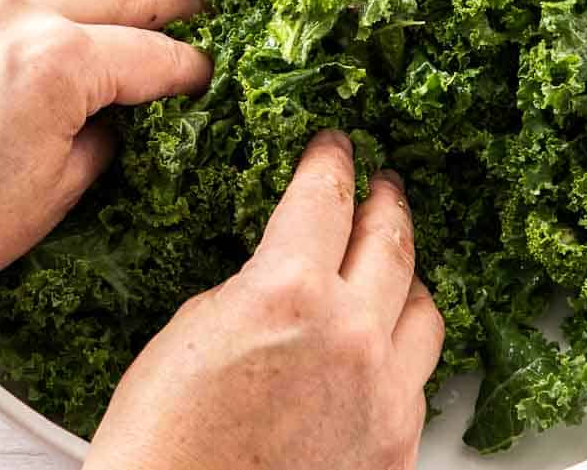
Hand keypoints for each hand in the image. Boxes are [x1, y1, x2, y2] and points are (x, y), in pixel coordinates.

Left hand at [0, 0, 209, 415]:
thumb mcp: (53, 195)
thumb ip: (100, 139)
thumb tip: (112, 119)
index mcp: (60, 63)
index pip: (152, 56)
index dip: (189, 68)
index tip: (205, 76)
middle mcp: (13, 17)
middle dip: (164, 4)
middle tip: (195, 9)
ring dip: (97, 0)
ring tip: (125, 12)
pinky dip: (30, 15)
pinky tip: (39, 36)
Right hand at [84, 130, 445, 469]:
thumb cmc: (162, 444)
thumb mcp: (194, 331)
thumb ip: (256, 289)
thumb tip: (284, 278)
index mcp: (291, 291)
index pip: (325, 196)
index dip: (332, 160)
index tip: (337, 146)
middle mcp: (352, 335)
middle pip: (391, 240)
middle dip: (385, 201)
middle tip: (382, 184)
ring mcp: (383, 393)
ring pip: (424, 307)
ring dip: (406, 274)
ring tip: (392, 263)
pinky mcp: (395, 445)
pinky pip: (419, 377)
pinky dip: (404, 349)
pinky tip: (385, 345)